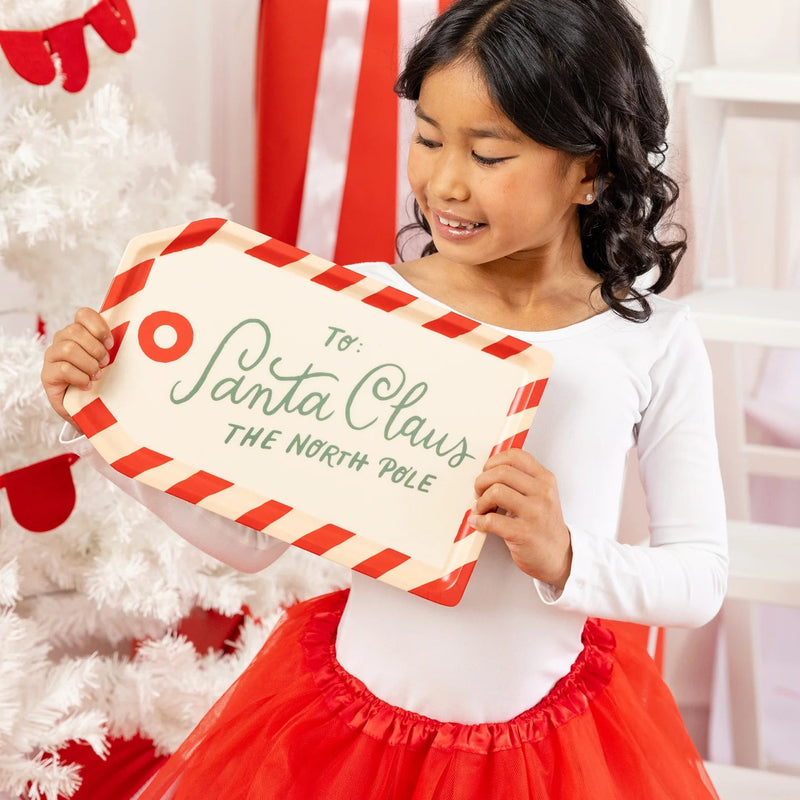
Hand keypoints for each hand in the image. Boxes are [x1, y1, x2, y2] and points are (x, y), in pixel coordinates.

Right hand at [41, 307, 112, 421]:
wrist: (86, 409)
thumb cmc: (101, 382)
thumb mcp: (111, 362)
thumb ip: (114, 347)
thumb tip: (136, 336)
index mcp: (78, 332)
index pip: (83, 314)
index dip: (98, 327)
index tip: (110, 344)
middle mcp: (61, 340)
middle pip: (75, 331)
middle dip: (95, 348)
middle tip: (105, 363)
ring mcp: (52, 357)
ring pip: (68, 348)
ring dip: (88, 363)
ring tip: (96, 375)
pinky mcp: (47, 375)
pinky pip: (62, 368)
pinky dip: (80, 377)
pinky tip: (87, 385)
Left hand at [470, 449, 572, 588]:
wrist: (558, 556)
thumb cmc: (543, 524)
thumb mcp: (541, 495)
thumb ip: (521, 479)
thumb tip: (489, 469)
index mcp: (545, 479)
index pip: (515, 456)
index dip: (493, 461)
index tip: (486, 472)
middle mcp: (543, 493)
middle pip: (501, 472)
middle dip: (482, 481)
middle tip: (479, 493)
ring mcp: (535, 513)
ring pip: (496, 492)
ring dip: (481, 501)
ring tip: (481, 509)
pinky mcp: (524, 533)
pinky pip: (492, 520)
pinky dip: (479, 520)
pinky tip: (479, 522)